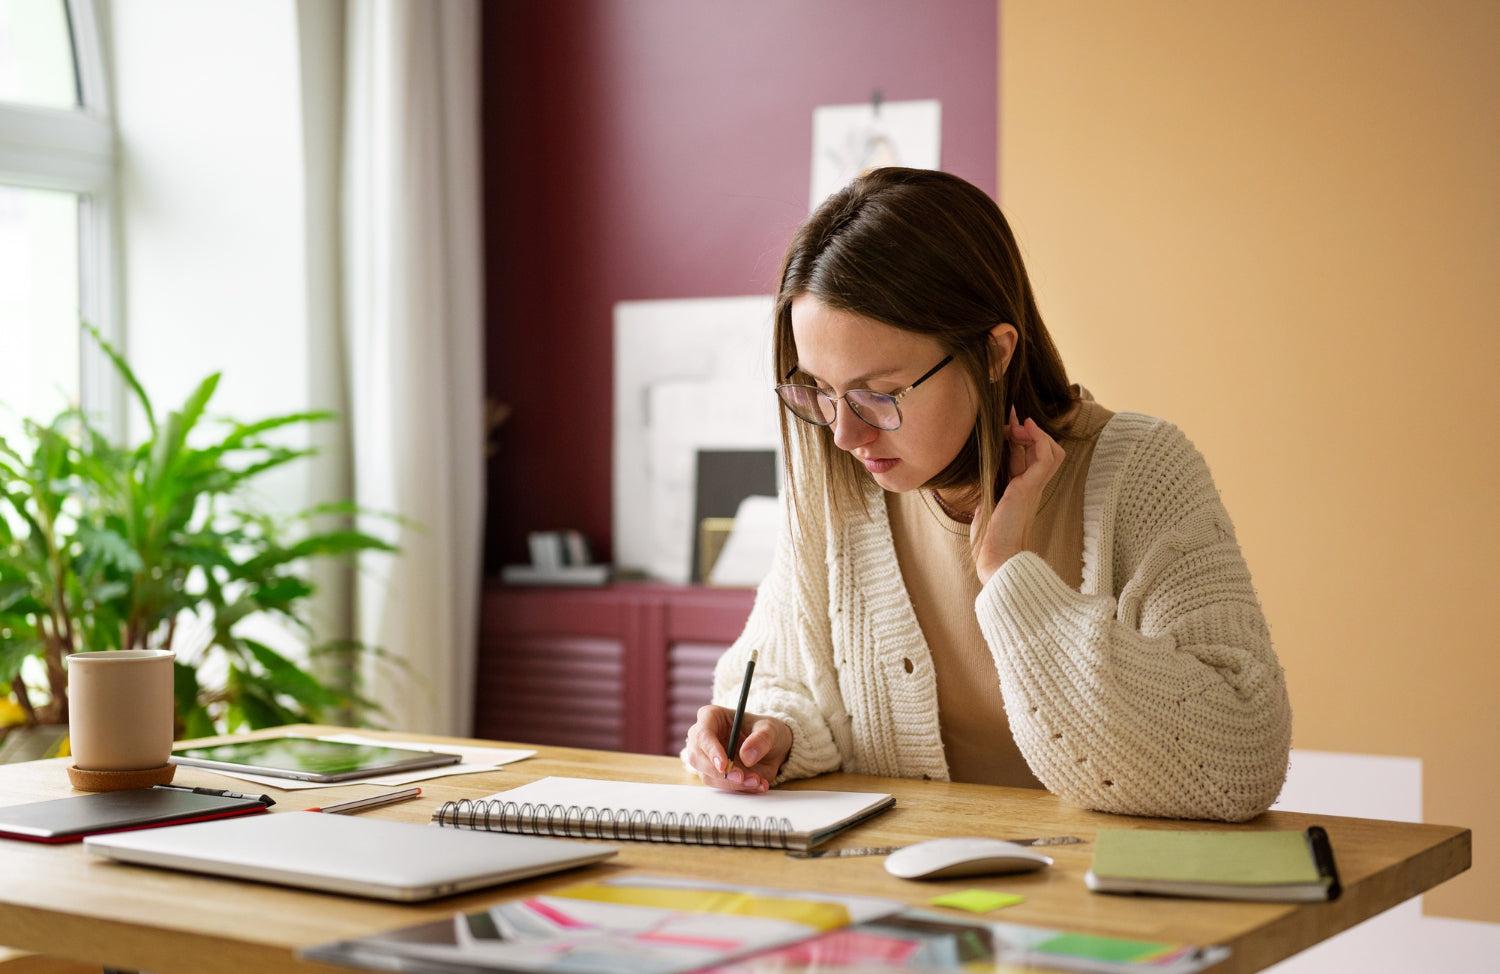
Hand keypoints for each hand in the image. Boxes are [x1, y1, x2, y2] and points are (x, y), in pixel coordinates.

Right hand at [684, 705, 792, 793]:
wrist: (772, 748)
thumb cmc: (765, 731)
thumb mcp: (770, 729)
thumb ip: (761, 739)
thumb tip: (746, 757)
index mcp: (711, 717)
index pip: (702, 733)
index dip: (710, 750)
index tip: (724, 765)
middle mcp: (703, 738)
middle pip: (697, 757)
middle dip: (719, 772)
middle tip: (741, 777)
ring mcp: (706, 758)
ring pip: (708, 775)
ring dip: (732, 782)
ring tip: (757, 780)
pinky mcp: (714, 774)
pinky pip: (721, 785)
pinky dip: (739, 788)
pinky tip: (757, 783)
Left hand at [971, 405, 1065, 583]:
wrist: (996, 558)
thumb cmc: (988, 539)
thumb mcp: (986, 504)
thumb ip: (988, 488)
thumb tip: (980, 471)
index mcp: (1020, 491)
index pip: (1026, 457)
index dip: (1019, 436)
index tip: (1006, 420)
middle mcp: (1031, 487)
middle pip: (1042, 451)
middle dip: (1029, 429)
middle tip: (1011, 416)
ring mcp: (1033, 487)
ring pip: (1051, 452)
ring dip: (1035, 432)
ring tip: (1018, 423)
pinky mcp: (1030, 487)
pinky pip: (1045, 457)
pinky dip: (1038, 438)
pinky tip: (1023, 428)